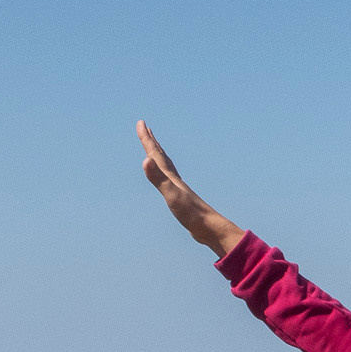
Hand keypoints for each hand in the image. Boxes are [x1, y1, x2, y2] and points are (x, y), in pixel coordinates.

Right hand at [138, 120, 246, 255]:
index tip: (141, 123)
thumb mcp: (171, 195)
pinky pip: (169, 180)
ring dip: (159, 156)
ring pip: (167, 167)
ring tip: (154, 151)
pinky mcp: (181, 199)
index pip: (155, 154)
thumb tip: (146, 160)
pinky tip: (166, 179)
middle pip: (161, 156)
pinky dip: (164, 174)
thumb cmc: (191, 213)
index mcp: (170, 177)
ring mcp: (179, 189)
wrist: (210, 228)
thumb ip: (158, 178)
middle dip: (152, 142)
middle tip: (145, 128)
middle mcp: (175, 180)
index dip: (147, 138)